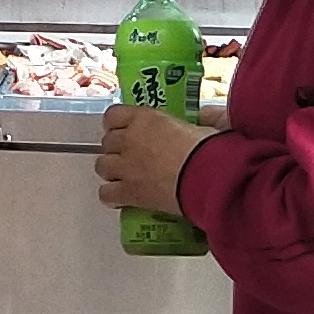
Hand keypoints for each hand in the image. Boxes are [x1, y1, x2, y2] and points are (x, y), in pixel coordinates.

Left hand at [94, 104, 215, 218]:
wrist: (208, 178)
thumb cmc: (211, 151)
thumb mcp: (207, 126)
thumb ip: (203, 118)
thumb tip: (207, 115)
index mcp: (145, 118)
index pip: (114, 115)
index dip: (116, 124)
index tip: (124, 130)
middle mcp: (130, 139)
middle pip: (108, 142)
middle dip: (117, 149)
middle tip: (131, 156)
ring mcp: (126, 166)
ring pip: (102, 166)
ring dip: (111, 171)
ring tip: (124, 177)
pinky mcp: (129, 192)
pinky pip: (106, 194)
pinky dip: (111, 197)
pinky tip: (121, 199)